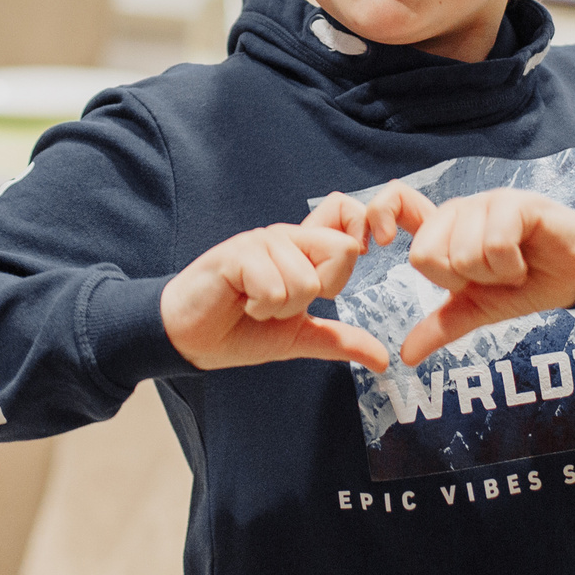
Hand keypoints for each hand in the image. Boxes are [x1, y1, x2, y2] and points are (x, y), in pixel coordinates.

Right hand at [163, 185, 432, 372]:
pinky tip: (241, 303)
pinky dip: (261, 307)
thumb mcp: (299, 337)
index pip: (348, 214)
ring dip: (281, 308)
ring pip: (307, 280)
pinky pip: (275, 287)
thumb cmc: (241, 331)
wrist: (191, 340)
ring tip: (256, 305)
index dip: (359, 237)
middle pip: (342, 250)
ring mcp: (262, 242)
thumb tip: (382, 360)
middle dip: (319, 293)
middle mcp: (287, 237)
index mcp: (304, 248)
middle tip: (284, 303)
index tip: (346, 271)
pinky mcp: (238, 254)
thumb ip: (339, 340)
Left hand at [397, 189, 574, 365]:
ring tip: (512, 267)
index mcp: (444, 229)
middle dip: (460, 280)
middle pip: (424, 254)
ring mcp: (488, 203)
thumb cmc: (527, 285)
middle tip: (489, 275)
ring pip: (462, 253)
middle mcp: (460, 210)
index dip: (380, 215)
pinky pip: (495, 243)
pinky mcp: (517, 204)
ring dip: (493, 275)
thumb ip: (442, 327)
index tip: (380, 243)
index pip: (396, 202)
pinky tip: (525, 261)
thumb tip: (406, 356)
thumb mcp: (478, 310)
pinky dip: (512, 266)